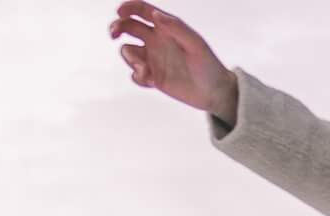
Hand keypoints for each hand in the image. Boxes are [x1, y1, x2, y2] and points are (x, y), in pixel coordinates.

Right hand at [111, 3, 238, 120]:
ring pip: (129, 51)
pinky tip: (150, 81)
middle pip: (128, 27)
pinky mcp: (154, 78)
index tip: (119, 12)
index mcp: (166, 28)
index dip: (128, 8)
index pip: (142, 11)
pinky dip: (138, 76)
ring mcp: (154, 59)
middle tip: (114, 34)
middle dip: (117, 27)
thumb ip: (176, 27)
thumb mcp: (195, 44)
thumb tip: (155, 14)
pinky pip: (136, 74)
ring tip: (145, 70)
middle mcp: (156, 40)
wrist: (215, 93)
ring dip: (130, 58)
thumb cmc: (208, 65)